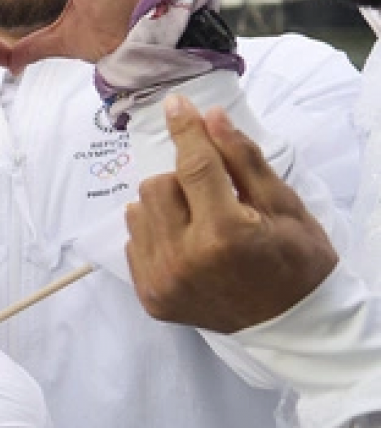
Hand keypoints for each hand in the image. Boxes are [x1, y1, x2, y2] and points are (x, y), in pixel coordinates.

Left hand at [125, 96, 336, 333]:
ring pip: (138, 211)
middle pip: (157, 185)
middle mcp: (184, 259)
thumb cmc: (296, 262)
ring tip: (199, 223)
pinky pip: (133, 242)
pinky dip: (156, 235)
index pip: (194, 165)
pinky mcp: (149, 296)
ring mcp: (162, 281)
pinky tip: (188, 247)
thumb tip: (209, 116)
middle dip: (184, 182)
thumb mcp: (283, 206)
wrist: (292, 324)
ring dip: (165, 208)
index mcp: (224, 233)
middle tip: (214, 199)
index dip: (186, 130)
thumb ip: (242, 160)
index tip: (176, 104)